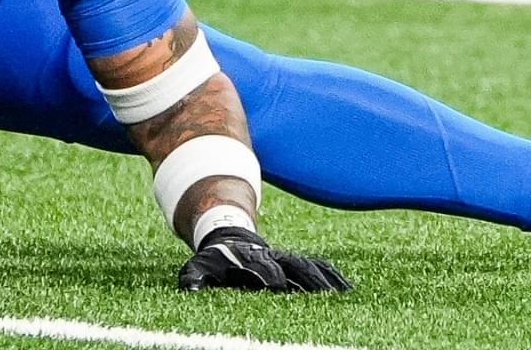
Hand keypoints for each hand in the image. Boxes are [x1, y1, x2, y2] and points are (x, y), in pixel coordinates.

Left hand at [178, 227, 351, 292]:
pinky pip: (320, 268)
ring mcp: (288, 259)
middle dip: (303, 280)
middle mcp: (274, 257)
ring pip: (310, 268)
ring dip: (324, 282)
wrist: (232, 239)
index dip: (267, 275)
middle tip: (317, 296)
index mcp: (251, 259)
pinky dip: (333, 278)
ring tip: (342, 297)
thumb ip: (194, 277)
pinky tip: (348, 292)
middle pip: (292, 267)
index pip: (261, 268)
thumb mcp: (200, 266)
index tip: (275, 286)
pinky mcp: (299, 262)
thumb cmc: (216, 260)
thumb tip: (188, 289)